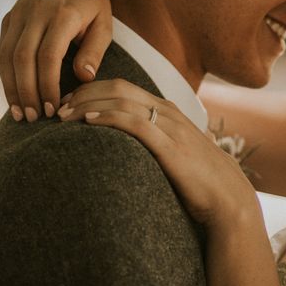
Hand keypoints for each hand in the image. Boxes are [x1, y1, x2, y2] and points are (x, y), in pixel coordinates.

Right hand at [0, 0, 112, 120]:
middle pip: (22, 58)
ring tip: (20, 114)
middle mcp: (36, 12)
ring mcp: (19, 13)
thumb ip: (95, 50)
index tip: (54, 109)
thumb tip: (83, 78)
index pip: (48, 56)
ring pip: (6, 55)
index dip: (48, 85)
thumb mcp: (105, 23)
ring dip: (11, 87)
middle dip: (26, 92)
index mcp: (63, 14)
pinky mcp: (9, 17)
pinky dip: (5, 75)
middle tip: (34, 119)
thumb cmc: (94, 3)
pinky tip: (13, 95)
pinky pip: (2, 49)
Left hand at [58, 79, 259, 226]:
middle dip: (83, 93)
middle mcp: (167, 111)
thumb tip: (126, 152)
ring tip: (63, 116)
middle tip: (57, 107)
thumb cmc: (200, 181)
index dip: (91, 91)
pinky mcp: (169, 144)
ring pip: (121, 100)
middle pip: (117, 87)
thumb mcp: (174, 154)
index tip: (67, 105)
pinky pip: (133, 122)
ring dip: (87, 104)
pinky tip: (87, 123)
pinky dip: (107, 117)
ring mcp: (169, 126)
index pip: (122, 87)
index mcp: (167, 110)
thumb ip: (154, 145)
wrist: (227, 198)